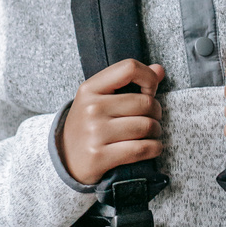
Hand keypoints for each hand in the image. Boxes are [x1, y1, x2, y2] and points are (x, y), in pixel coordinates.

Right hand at [60, 59, 164, 184]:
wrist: (65, 158)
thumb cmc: (89, 123)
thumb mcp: (100, 97)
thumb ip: (129, 80)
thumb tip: (159, 69)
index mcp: (90, 88)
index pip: (129, 68)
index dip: (148, 78)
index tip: (149, 91)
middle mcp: (91, 108)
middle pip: (144, 102)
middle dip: (156, 111)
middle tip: (152, 117)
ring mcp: (95, 133)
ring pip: (146, 126)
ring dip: (156, 131)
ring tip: (151, 133)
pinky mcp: (100, 156)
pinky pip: (141, 149)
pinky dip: (154, 148)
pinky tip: (152, 147)